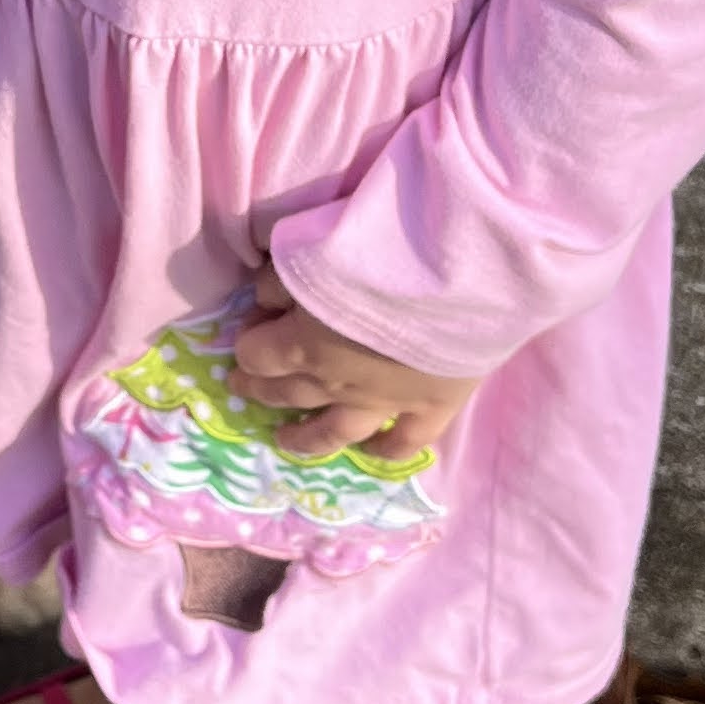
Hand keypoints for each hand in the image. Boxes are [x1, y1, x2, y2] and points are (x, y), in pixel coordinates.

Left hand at [230, 260, 477, 459]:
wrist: (459, 275)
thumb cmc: (379, 252)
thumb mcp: (308, 250)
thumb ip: (280, 279)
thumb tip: (264, 301)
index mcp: (302, 345)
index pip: (255, 354)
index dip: (247, 340)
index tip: (252, 324)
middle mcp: (336, 383)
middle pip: (285, 393)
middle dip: (261, 387)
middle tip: (244, 384)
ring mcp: (384, 403)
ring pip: (334, 433)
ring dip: (304, 438)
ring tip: (285, 440)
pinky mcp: (431, 408)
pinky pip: (404, 442)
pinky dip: (386, 450)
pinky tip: (374, 453)